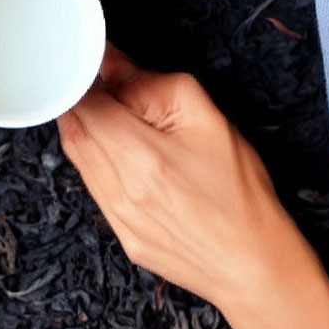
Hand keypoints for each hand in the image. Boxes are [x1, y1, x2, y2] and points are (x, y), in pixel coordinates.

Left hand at [58, 45, 328, 328]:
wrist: (255, 264)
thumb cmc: (239, 191)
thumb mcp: (206, 118)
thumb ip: (152, 84)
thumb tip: (111, 64)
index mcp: (143, 157)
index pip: (84, 105)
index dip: (82, 81)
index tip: (91, 70)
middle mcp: (121, 190)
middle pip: (73, 130)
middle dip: (79, 102)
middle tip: (100, 89)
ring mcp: (117, 216)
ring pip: (76, 157)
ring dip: (83, 129)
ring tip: (110, 117)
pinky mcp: (119, 232)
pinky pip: (90, 184)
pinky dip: (93, 159)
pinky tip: (116, 152)